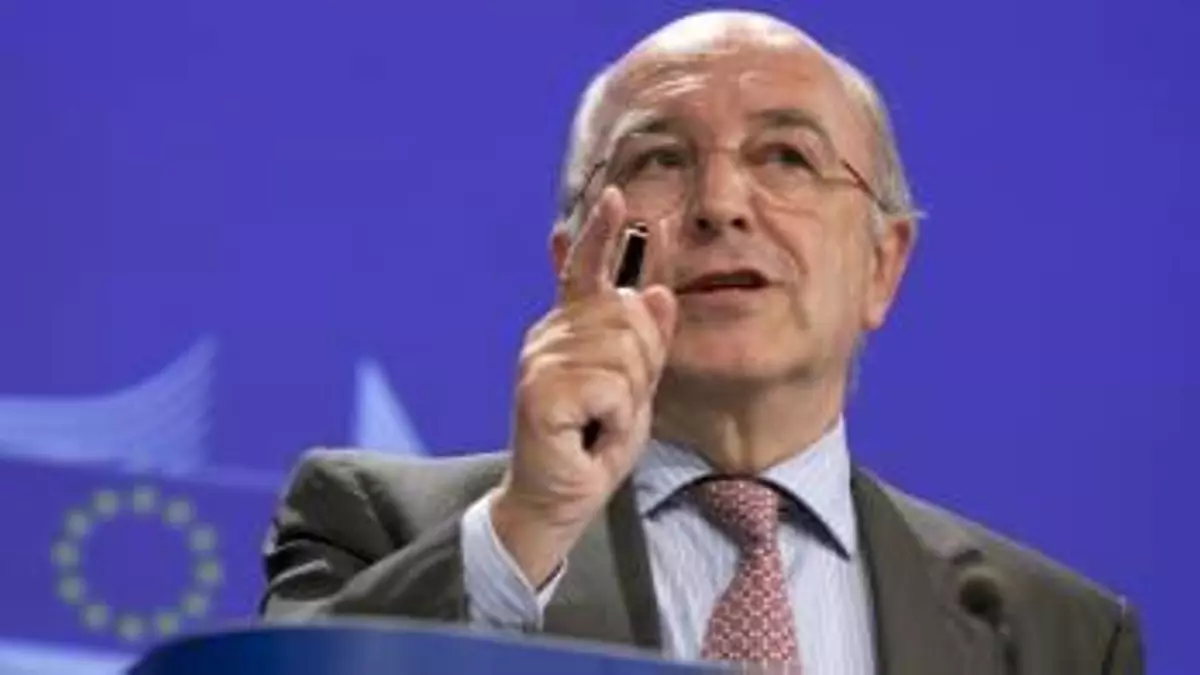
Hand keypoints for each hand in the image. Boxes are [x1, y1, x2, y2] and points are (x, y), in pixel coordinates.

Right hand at [492, 187, 677, 587]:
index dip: (602, 234)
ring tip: (599, 421)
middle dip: (640, 365)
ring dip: (627, 398)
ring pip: (622, 352)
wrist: (558, 498)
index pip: (586, 272)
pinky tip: (590, 434)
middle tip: (614, 405)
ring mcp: (539, 361)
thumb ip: (645, 342)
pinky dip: (614, 419)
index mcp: (568, 329)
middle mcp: (548, 336)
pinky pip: (609, 388)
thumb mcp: (633, 388)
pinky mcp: (539, 393)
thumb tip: (656, 290)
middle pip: (625, 316)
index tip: (616, 196)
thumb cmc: (593, 441)